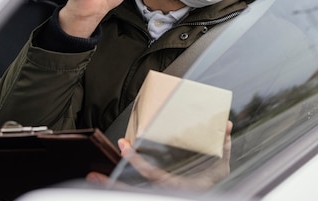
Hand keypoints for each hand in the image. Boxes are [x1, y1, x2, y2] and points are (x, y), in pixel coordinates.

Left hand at [87, 121, 232, 190]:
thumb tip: (226, 124)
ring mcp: (160, 194)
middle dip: (110, 186)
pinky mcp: (158, 194)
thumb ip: (222, 146)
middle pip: (133, 190)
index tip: (124, 146)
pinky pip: (137, 190)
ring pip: (132, 193)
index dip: (136, 160)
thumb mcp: (220, 167)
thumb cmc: (212, 184)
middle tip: (91, 176)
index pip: (152, 174)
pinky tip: (110, 179)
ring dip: (112, 187)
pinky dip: (124, 184)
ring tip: (94, 179)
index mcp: (176, 185)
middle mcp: (164, 191)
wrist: (212, 199)